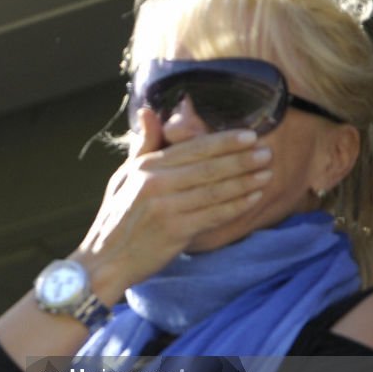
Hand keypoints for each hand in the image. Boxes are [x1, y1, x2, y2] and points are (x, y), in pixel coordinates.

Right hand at [76, 108, 273, 301]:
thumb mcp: (123, 176)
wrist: (104, 260)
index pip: (192, 148)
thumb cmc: (116, 217)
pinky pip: (214, 215)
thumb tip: (147, 111)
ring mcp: (166, 207)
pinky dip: (236, 206)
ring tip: (267, 174)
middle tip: (268, 153)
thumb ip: (142, 145)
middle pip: (209, 167)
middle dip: (242, 159)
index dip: (224, 141)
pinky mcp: (175, 231)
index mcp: (145, 166)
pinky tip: (253, 198)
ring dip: (245, 182)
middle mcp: (155, 183)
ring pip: (215, 190)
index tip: (250, 135)